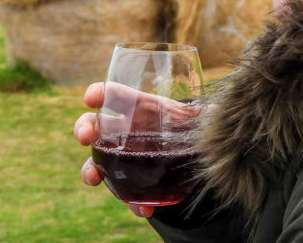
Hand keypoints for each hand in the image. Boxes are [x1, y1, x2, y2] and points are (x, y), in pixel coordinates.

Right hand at [74, 82, 198, 217]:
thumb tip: (219, 112)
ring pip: (98, 163)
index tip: (91, 97)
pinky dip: (133, 202)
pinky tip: (144, 209)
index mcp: (141, 108)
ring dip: (91, 170)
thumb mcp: (203, 116)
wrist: (197, 154)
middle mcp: (126, 131)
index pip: (115, 95)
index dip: (100, 92)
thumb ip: (208, 113)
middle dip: (83, 129)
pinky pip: (128, 194)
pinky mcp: (135, 183)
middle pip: (95, 126)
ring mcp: (126, 158)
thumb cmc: (195, 127)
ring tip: (93, 177)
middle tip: (84, 136)